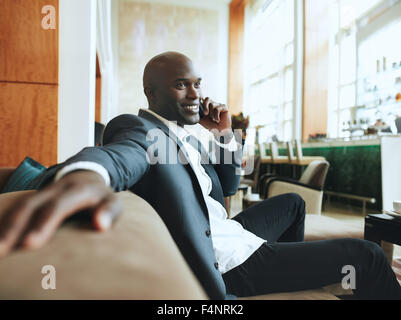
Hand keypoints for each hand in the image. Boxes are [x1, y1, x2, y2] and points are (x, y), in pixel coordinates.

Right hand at [0, 171, 121, 257]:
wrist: (88, 176)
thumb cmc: (102, 197)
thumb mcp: (113, 202)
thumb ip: (109, 212)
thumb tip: (100, 225)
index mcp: (76, 190)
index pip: (58, 207)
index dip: (43, 224)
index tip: (30, 244)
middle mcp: (55, 189)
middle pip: (31, 206)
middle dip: (14, 227)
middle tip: (2, 250)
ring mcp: (41, 193)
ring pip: (19, 207)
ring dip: (5, 227)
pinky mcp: (34, 199)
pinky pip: (15, 209)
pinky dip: (5, 223)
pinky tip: (0, 240)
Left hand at [199, 97, 231, 134]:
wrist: (219, 131)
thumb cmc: (211, 125)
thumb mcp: (201, 119)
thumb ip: (197, 113)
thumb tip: (193, 108)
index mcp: (208, 106)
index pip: (203, 99)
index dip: (201, 102)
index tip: (201, 107)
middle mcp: (214, 104)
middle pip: (207, 99)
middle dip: (205, 106)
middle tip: (205, 114)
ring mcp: (219, 105)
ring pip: (212, 104)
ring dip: (211, 114)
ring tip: (213, 120)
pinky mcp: (224, 107)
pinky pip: (218, 108)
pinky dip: (216, 116)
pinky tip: (218, 120)